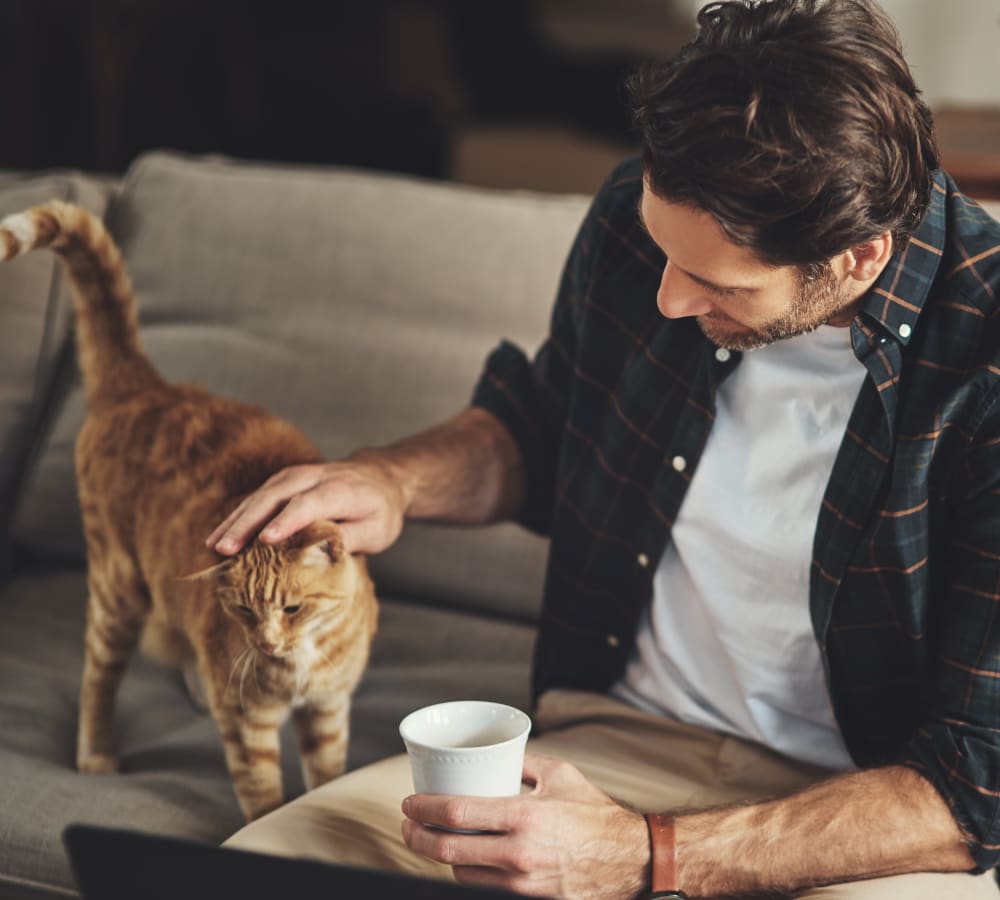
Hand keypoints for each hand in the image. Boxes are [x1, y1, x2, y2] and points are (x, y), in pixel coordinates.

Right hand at [205, 452, 407, 555]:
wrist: (381, 477)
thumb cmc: (379, 509)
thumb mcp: (376, 530)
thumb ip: (348, 539)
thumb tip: (320, 556)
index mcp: (340, 489)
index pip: (308, 504)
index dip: (286, 521)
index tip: (265, 540)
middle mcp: (313, 477)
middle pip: (275, 497)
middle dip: (248, 523)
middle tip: (225, 549)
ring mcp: (296, 476)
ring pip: (261, 495)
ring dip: (236, 519)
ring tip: (214, 546)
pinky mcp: (284, 481)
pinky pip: (258, 497)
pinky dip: (239, 516)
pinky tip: (221, 536)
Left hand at [400, 754, 650, 898]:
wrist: (631, 860)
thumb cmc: (596, 813)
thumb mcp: (560, 774)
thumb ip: (523, 762)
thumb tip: (494, 754)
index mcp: (524, 817)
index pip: (457, 814)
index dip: (424, 809)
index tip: (410, 802)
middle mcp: (519, 854)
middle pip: (448, 851)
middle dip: (418, 837)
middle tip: (408, 825)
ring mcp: (523, 884)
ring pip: (462, 874)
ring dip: (440, 858)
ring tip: (432, 840)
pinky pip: (486, 888)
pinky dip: (468, 873)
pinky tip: (463, 860)